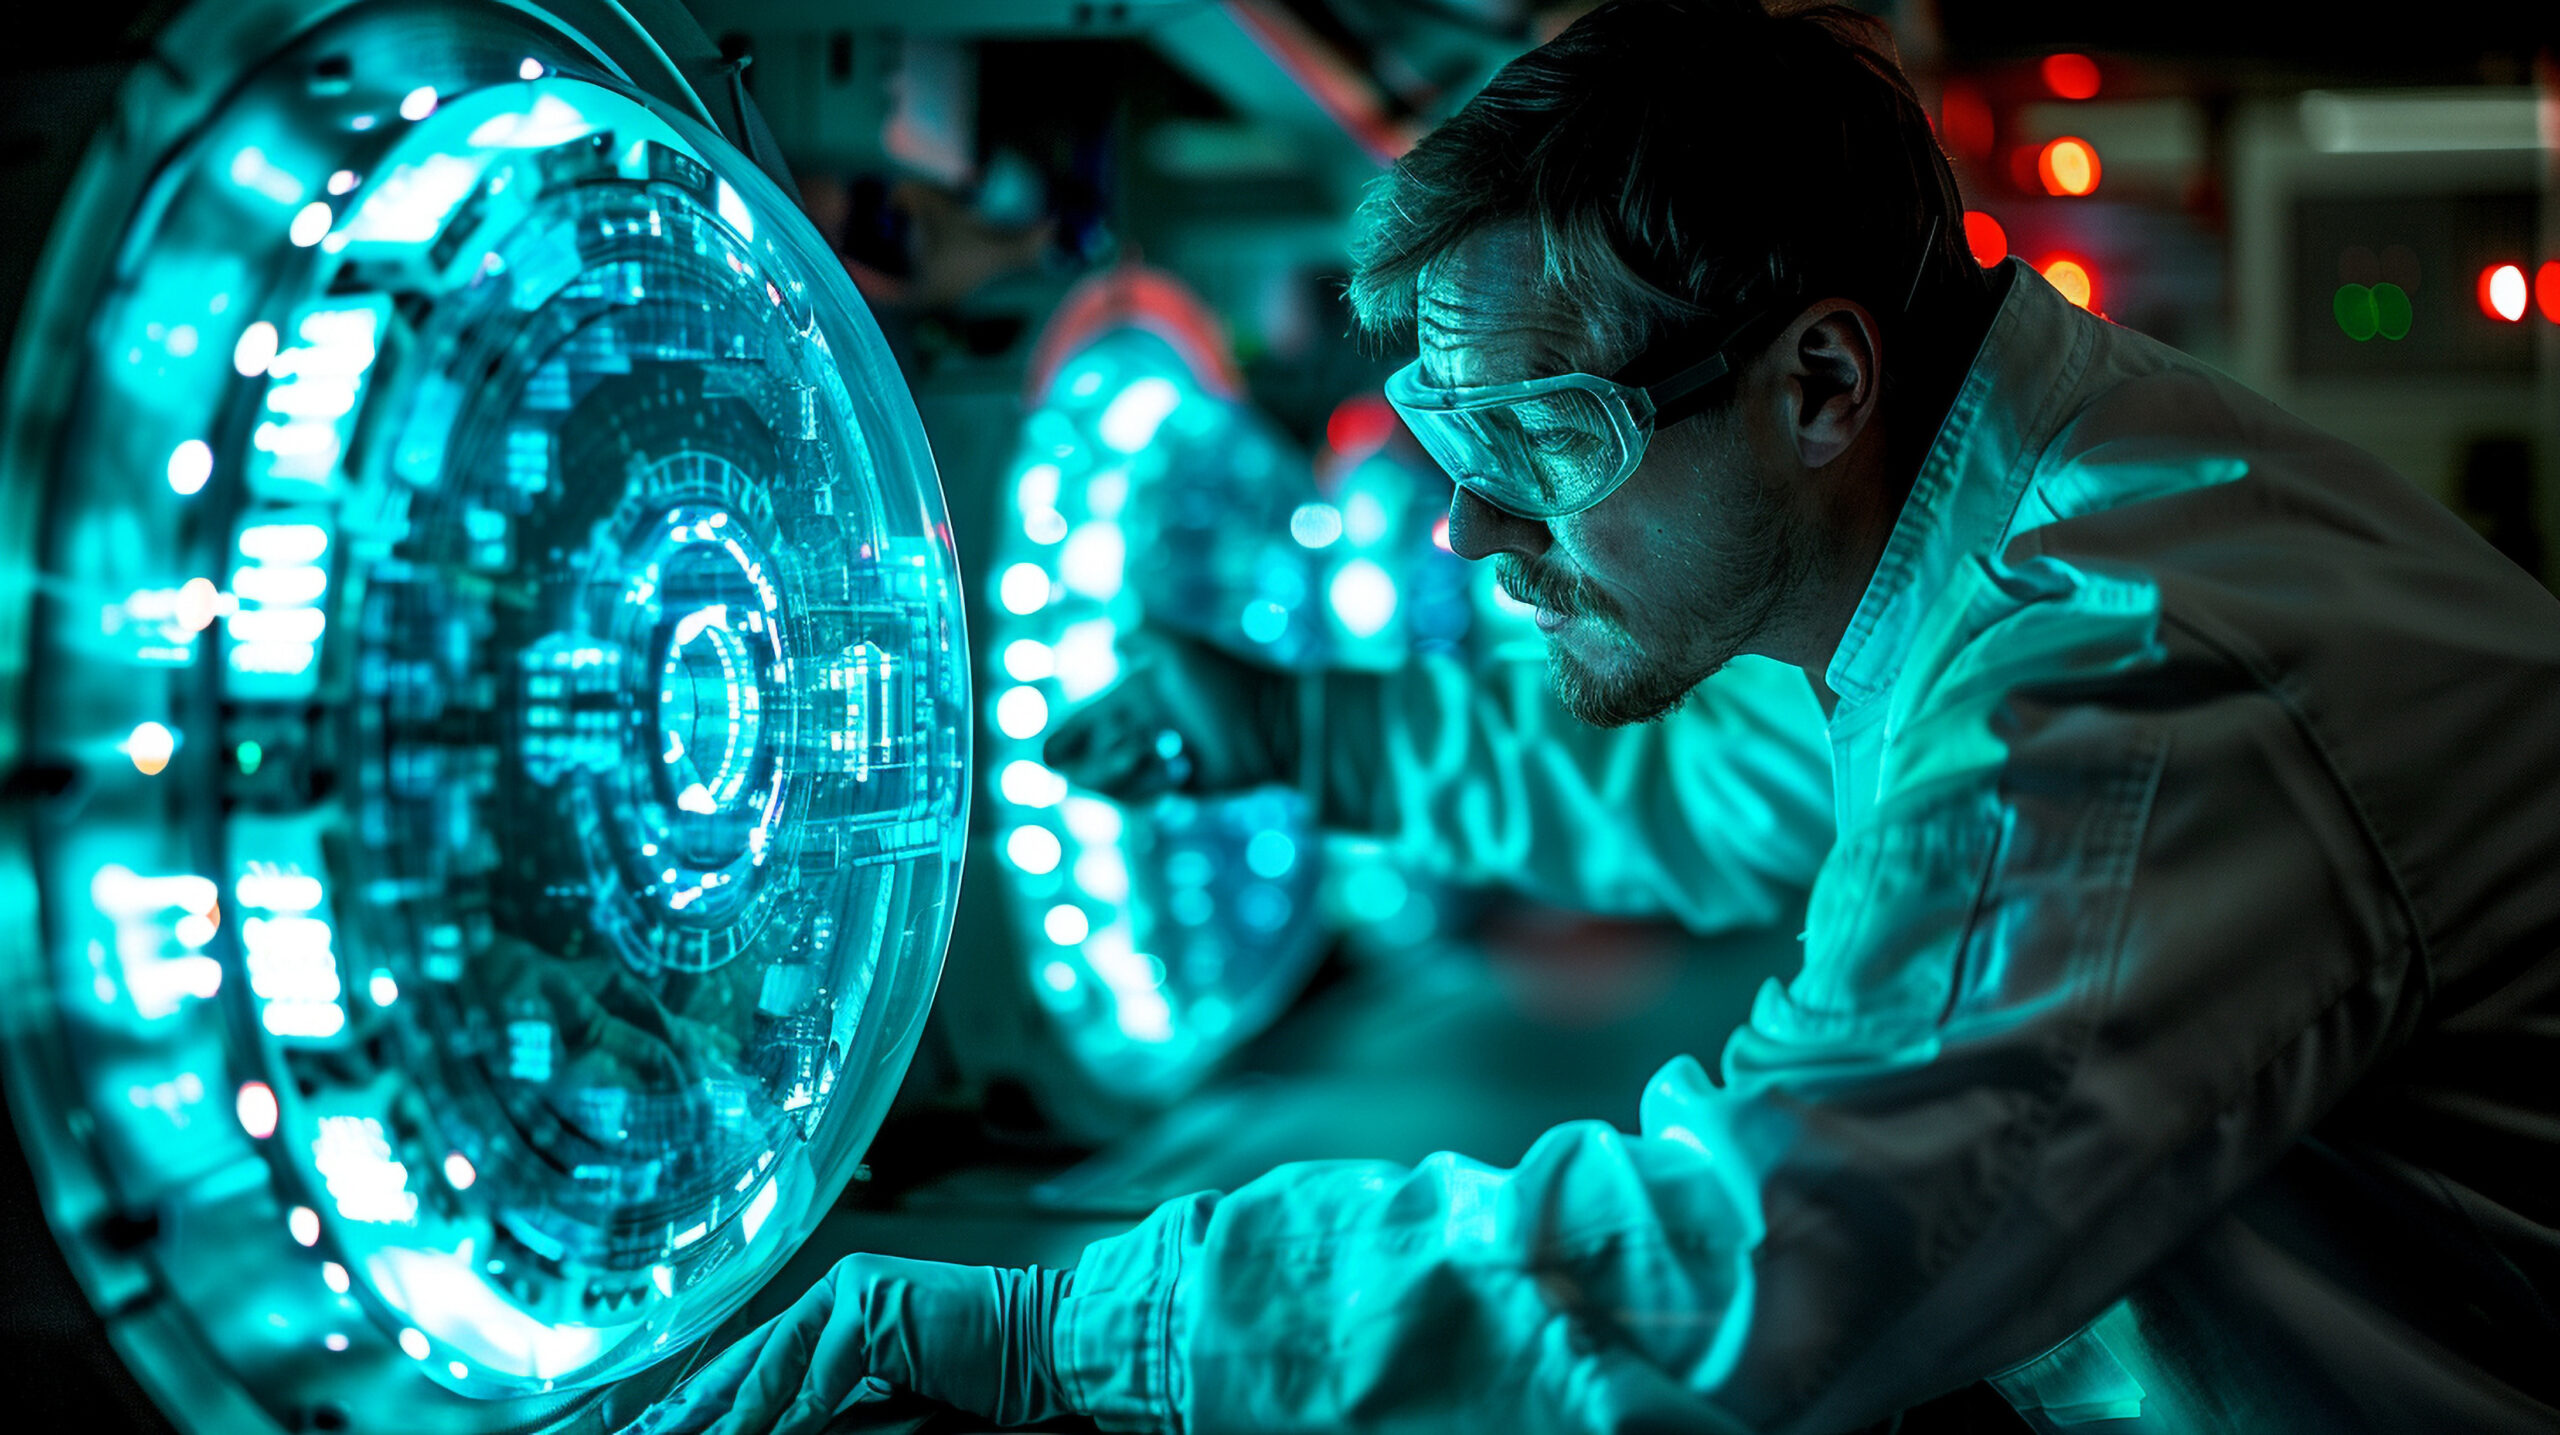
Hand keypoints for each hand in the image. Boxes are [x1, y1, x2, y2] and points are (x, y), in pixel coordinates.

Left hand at [622, 1256, 1072, 1434]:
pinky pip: (821, 1372)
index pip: (757, 1355)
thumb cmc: (979, 1369)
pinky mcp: (875, 1302)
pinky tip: (771, 1434)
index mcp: (838, 1304)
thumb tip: (776, 1428)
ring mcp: (855, 1289)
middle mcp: (838, 1287)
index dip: (707, 1396)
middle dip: (699, 1405)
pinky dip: (796, 1414)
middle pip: (750, 1355)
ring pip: (774, 1362)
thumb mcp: (889, 1392)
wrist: (1043, 1342)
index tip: (666, 1427)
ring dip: (737, 1414)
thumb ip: (833, 1406)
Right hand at [1042, 627, 1296, 800]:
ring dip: (1127, 776)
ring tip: (1168, 757)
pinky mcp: (1169, 786)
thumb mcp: (1182, 651)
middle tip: (1134, 750)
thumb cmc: (1227, 684)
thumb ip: (1145, 634)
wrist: (1271, 726)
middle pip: (1084, 762)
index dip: (1060, 741)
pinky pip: (1138, 797)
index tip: (1050, 755)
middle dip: (1099, 764)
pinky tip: (1185, 769)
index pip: (1078, 724)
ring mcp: (1151, 760)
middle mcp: (1135, 729)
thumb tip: (1110, 637)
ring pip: (1108, 785)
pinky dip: (1153, 786)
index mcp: (1129, 698)